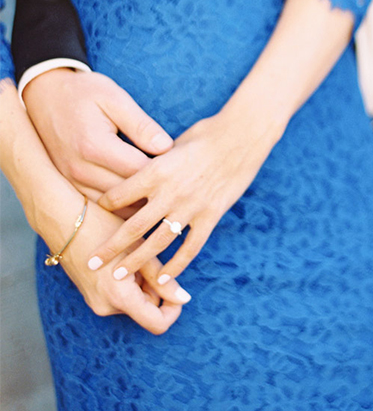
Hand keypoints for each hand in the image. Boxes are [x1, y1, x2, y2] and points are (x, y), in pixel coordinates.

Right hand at [22, 69, 173, 200]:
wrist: (44, 94)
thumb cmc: (83, 93)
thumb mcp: (115, 98)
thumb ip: (142, 125)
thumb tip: (167, 148)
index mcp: (94, 146)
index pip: (140, 172)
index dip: (165, 174)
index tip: (183, 170)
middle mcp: (80, 169)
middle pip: (128, 194)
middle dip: (155, 192)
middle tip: (179, 187)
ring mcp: (71, 181)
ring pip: (113, 206)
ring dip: (137, 203)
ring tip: (162, 197)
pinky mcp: (67, 185)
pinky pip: (97, 206)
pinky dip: (118, 207)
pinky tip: (137, 201)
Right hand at [50, 195, 191, 333]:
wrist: (63, 220)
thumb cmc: (103, 228)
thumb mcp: (138, 250)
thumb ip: (161, 279)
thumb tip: (185, 299)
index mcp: (120, 298)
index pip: (157, 323)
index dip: (173, 309)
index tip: (178, 289)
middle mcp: (105, 307)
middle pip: (146, 310)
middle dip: (156, 289)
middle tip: (151, 259)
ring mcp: (96, 302)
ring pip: (135, 301)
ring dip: (142, 282)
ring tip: (134, 254)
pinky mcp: (91, 295)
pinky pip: (120, 296)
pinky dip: (129, 282)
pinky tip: (124, 258)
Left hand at [90, 98, 278, 284]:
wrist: (242, 135)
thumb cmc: (206, 134)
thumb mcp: (172, 145)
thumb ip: (156, 166)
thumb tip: (140, 175)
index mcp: (156, 170)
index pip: (119, 195)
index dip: (103, 205)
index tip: (94, 213)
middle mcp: (169, 192)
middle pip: (132, 227)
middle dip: (110, 247)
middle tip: (92, 262)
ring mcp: (191, 207)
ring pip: (157, 242)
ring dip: (136, 260)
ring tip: (119, 275)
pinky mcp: (211, 216)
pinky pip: (190, 247)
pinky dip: (176, 264)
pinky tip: (163, 277)